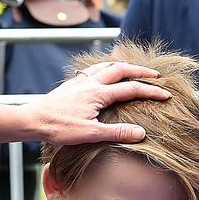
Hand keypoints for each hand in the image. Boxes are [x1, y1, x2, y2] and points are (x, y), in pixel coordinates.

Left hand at [31, 62, 170, 145]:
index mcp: (98, 93)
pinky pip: (94, 69)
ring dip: (123, 66)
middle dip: (140, 71)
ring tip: (133, 70)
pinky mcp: (72, 84)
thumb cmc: (59, 128)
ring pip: (106, 66)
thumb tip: (141, 133)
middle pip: (121, 69)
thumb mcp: (90, 134)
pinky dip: (106, 67)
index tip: (165, 95)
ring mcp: (81, 81)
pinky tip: (104, 73)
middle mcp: (91, 82)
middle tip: (155, 75)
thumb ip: (117, 132)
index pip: (131, 89)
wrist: (33, 119)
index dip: (150, 91)